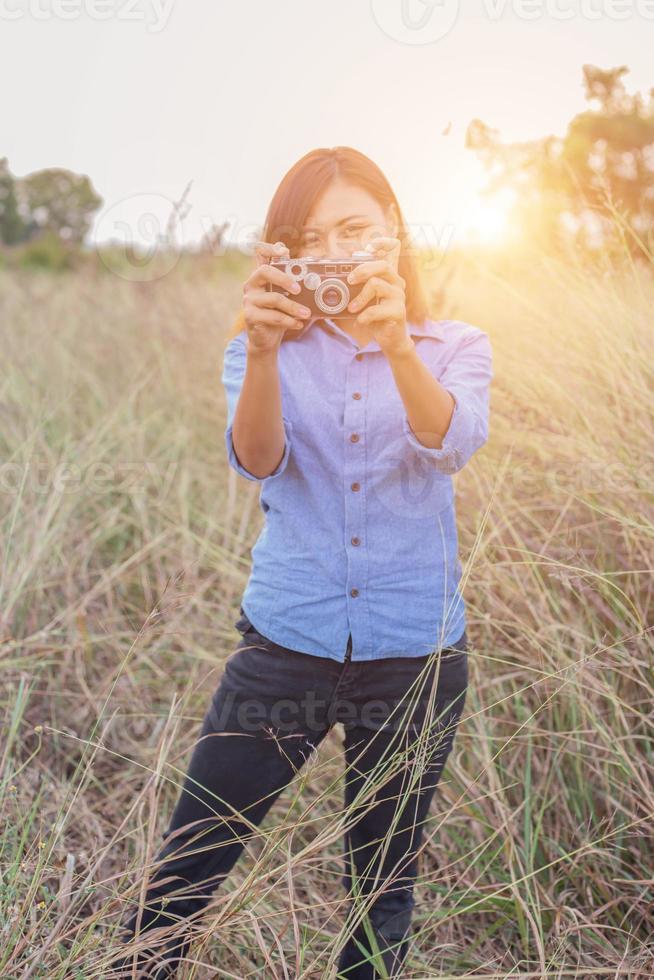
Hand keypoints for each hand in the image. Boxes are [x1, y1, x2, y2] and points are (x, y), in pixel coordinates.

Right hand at [242, 241, 312, 353]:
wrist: (265, 338)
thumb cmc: (277, 314)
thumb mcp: (285, 297)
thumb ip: (292, 285)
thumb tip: (312, 275)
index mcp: (260, 276)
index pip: (260, 254)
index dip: (270, 249)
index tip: (284, 251)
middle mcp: (251, 284)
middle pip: (265, 272)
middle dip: (284, 278)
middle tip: (299, 289)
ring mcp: (249, 300)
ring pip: (274, 298)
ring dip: (293, 306)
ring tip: (306, 313)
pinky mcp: (250, 316)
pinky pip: (274, 316)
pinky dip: (289, 320)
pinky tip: (298, 323)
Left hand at [345, 237, 413, 356]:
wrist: (391, 339)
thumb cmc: (376, 316)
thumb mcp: (365, 298)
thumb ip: (357, 286)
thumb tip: (337, 278)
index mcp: (389, 275)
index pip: (394, 248)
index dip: (382, 243)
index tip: (368, 249)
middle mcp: (397, 282)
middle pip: (383, 265)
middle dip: (362, 270)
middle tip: (350, 280)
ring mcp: (399, 296)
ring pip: (376, 284)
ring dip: (359, 297)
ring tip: (351, 308)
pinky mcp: (398, 312)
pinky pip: (376, 309)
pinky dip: (364, 315)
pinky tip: (360, 321)